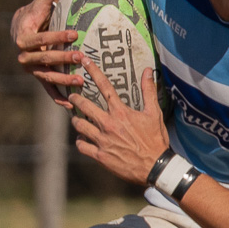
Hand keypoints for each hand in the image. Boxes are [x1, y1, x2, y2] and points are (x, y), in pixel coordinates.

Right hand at [12, 0, 82, 105]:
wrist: (21, 29)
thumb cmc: (34, 14)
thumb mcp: (41, 2)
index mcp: (23, 37)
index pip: (40, 39)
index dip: (57, 36)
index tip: (75, 34)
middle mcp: (24, 56)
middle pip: (44, 59)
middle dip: (63, 59)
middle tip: (82, 58)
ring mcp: (31, 69)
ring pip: (47, 77)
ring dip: (63, 81)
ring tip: (81, 82)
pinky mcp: (38, 77)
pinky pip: (48, 90)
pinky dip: (58, 98)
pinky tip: (71, 105)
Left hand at [71, 64, 169, 183]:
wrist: (155, 166)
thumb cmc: (155, 139)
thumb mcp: (154, 113)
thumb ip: (149, 91)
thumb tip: (149, 71)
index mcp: (120, 112)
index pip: (104, 86)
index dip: (93, 71)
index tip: (84, 61)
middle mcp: (108, 124)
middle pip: (84, 105)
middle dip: (75, 99)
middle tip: (72, 96)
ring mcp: (102, 140)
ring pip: (79, 125)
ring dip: (77, 120)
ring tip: (77, 119)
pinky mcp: (100, 155)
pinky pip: (82, 146)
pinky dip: (81, 141)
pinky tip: (82, 139)